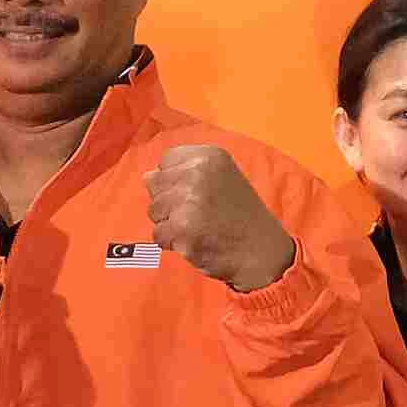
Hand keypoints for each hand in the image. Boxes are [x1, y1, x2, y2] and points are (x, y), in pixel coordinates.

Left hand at [145, 144, 295, 294]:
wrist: (260, 249)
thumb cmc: (238, 214)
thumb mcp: (219, 180)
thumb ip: (183, 173)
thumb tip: (146, 176)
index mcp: (208, 156)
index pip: (166, 161)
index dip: (174, 180)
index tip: (196, 193)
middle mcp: (197, 172)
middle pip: (155, 185)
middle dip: (169, 203)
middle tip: (198, 213)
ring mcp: (188, 199)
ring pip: (154, 210)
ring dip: (170, 223)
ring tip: (198, 226)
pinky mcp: (182, 226)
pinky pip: (158, 234)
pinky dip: (172, 242)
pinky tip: (194, 240)